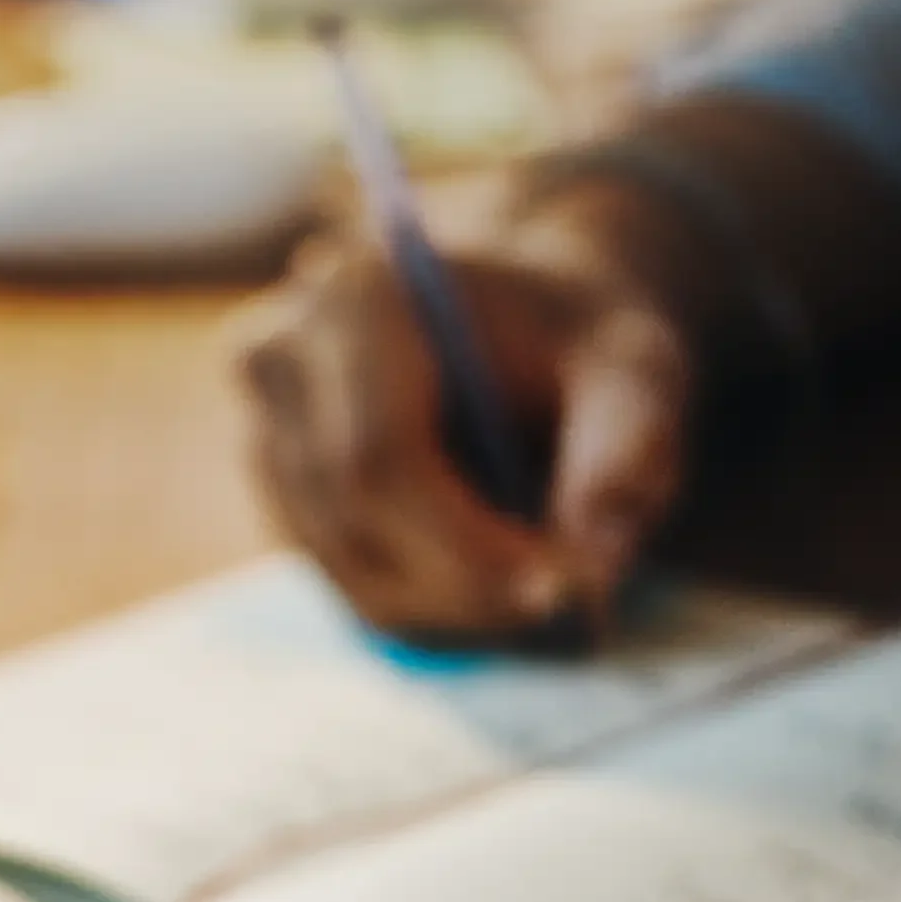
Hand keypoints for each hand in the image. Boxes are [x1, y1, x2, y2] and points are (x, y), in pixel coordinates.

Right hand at [228, 182, 704, 641]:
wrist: (523, 321)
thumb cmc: (577, 337)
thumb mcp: (638, 367)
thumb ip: (629, 444)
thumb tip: (593, 561)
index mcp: (356, 293)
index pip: (379, 457)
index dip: (464, 545)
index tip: (560, 590)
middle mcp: (281, 357)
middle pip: (353, 522)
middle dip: (465, 587)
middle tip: (570, 608)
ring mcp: (262, 429)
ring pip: (346, 567)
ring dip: (450, 608)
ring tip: (545, 593)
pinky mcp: (275, 492)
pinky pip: (342, 580)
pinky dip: (426, 606)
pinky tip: (495, 587)